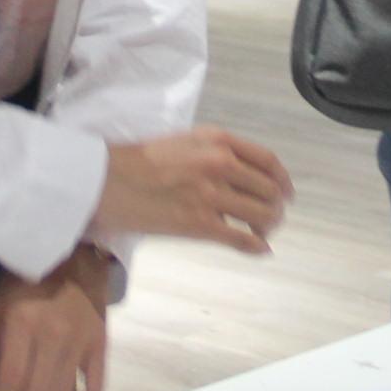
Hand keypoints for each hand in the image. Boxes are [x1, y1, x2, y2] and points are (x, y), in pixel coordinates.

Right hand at [90, 128, 292, 254]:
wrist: (104, 181)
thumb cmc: (138, 161)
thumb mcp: (184, 141)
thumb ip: (215, 152)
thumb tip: (242, 174)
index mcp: (217, 140)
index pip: (267, 161)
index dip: (282, 180)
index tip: (286, 193)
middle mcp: (220, 164)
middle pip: (269, 189)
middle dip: (276, 207)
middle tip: (273, 217)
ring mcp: (211, 194)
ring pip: (261, 215)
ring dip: (268, 226)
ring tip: (263, 232)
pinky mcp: (199, 224)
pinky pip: (241, 238)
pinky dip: (256, 246)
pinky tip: (259, 249)